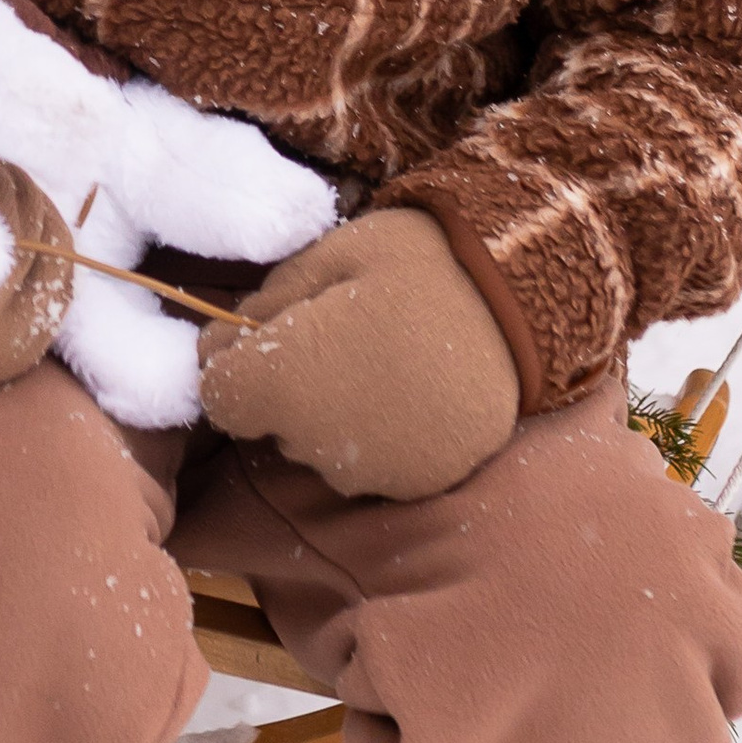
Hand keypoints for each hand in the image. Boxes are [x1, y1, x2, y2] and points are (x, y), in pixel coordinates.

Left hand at [196, 208, 521, 499]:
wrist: (524, 298)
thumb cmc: (415, 262)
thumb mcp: (326, 257)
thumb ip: (264, 308)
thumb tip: (217, 346)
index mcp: (282, 383)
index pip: (218, 395)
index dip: (235, 362)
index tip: (271, 333)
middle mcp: (317, 444)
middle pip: (270, 426)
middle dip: (288, 389)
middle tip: (343, 336)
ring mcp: (371, 473)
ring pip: (321, 451)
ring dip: (334, 417)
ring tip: (385, 363)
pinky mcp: (418, 485)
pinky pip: (375, 467)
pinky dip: (382, 439)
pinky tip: (414, 395)